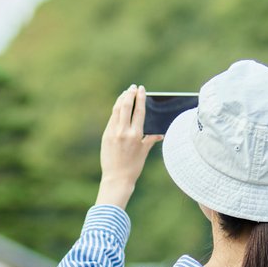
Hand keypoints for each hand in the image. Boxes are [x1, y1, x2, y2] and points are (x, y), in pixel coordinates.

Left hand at [97, 84, 160, 208]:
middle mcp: (123, 132)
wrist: (117, 179)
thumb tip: (161, 133)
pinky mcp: (106, 135)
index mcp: (136, 135)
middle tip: (132, 87)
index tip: (141, 89)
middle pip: (126, 106)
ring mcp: (113, 133)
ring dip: (121, 99)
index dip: (140, 98)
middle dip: (129, 94)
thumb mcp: (144, 152)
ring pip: (117, 110)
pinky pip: (111, 119)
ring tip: (125, 93)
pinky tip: (118, 106)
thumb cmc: (133, 167)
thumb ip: (151, 139)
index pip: (139, 110)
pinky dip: (116, 110)